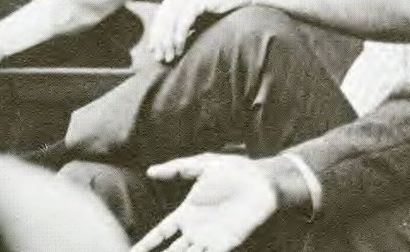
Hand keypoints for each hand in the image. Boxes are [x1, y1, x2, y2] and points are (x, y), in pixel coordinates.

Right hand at [130, 153, 277, 251]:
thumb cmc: (235, 170)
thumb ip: (177, 168)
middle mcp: (196, 230)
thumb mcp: (203, 165)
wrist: (263, 179)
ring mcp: (211, 238)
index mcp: (187, 213)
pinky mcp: (227, 243)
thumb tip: (150, 171)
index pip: (160, 233)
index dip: (146, 244)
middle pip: (171, 251)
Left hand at [148, 0, 256, 62]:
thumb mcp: (200, 11)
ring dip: (169, 41)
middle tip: (160, 58)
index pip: (163, 13)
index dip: (157, 33)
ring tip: (170, 56)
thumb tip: (166, 40)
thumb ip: (184, 19)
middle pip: (164, 17)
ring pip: (171, 20)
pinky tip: (180, 48)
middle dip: (161, 40)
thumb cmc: (224, 4)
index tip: (155, 51)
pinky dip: (179, 36)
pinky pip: (184, 20)